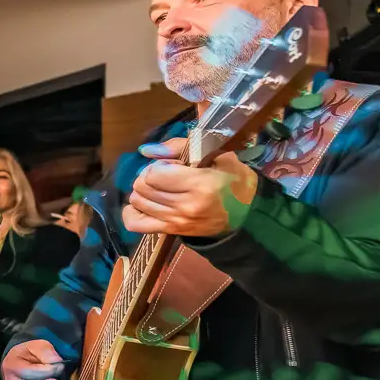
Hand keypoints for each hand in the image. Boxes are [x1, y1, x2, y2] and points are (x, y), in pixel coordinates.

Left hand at [122, 138, 257, 237]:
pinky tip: (143, 204)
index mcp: (200, 185)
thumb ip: (180, 147)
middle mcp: (185, 206)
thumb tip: (146, 150)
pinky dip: (132, 212)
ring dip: (142, 190)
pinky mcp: (171, 232)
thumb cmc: (235, 181)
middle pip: (142, 186)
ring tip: (160, 188)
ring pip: (137, 201)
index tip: (174, 165)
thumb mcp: (217, 156)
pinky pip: (135, 224)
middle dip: (148, 175)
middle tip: (166, 175)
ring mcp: (176, 221)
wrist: (247, 215)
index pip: (154, 173)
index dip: (160, 164)